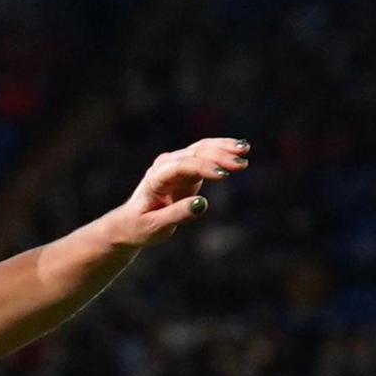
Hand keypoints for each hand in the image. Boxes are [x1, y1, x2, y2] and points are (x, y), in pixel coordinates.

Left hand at [112, 137, 248, 247]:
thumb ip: (177, 214)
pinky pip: (206, 154)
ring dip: (224, 148)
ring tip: (245, 149)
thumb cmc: (140, 227)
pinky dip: (223, 150)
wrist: (130, 223)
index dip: (203, 168)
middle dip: (218, 157)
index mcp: (155, 179)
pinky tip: (240, 148)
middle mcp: (165, 166)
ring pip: (202, 149)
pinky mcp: (186, 168)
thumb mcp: (156, 226)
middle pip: (194, 154)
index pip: (181, 167)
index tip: (223, 175)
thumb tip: (202, 204)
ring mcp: (176, 164)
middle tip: (241, 164)